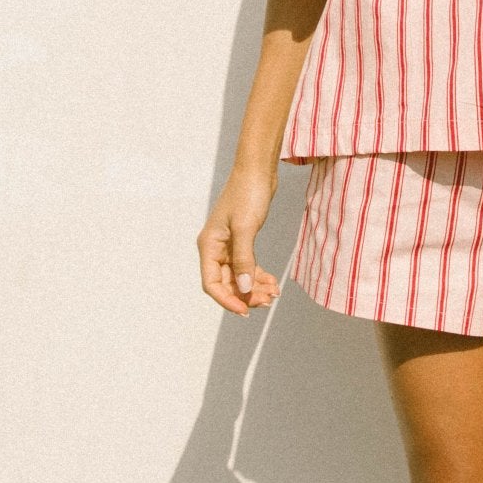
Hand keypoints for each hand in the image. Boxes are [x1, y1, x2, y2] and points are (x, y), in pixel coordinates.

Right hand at [198, 165, 282, 316]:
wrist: (257, 172)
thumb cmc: (247, 194)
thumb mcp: (246, 228)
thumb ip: (244, 260)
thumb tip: (245, 288)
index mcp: (208, 246)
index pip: (212, 283)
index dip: (227, 300)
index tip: (245, 310)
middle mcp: (215, 248)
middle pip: (226, 283)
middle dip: (246, 295)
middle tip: (268, 301)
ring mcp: (228, 246)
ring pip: (239, 277)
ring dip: (255, 288)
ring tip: (274, 293)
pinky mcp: (241, 241)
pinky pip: (247, 267)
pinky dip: (259, 276)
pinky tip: (273, 282)